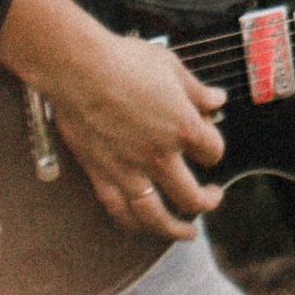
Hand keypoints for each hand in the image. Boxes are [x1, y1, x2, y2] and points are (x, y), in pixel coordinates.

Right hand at [34, 24, 224, 237]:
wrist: (78, 68)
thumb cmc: (124, 60)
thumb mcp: (171, 67)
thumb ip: (197, 90)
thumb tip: (217, 100)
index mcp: (183, 128)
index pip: (213, 152)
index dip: (214, 150)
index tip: (209, 145)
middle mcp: (159, 156)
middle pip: (191, 197)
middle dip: (207, 201)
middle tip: (211, 198)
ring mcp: (128, 170)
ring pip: (156, 216)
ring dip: (174, 230)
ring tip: (186, 233)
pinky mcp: (100, 174)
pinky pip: (118, 209)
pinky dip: (131, 223)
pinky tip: (140, 225)